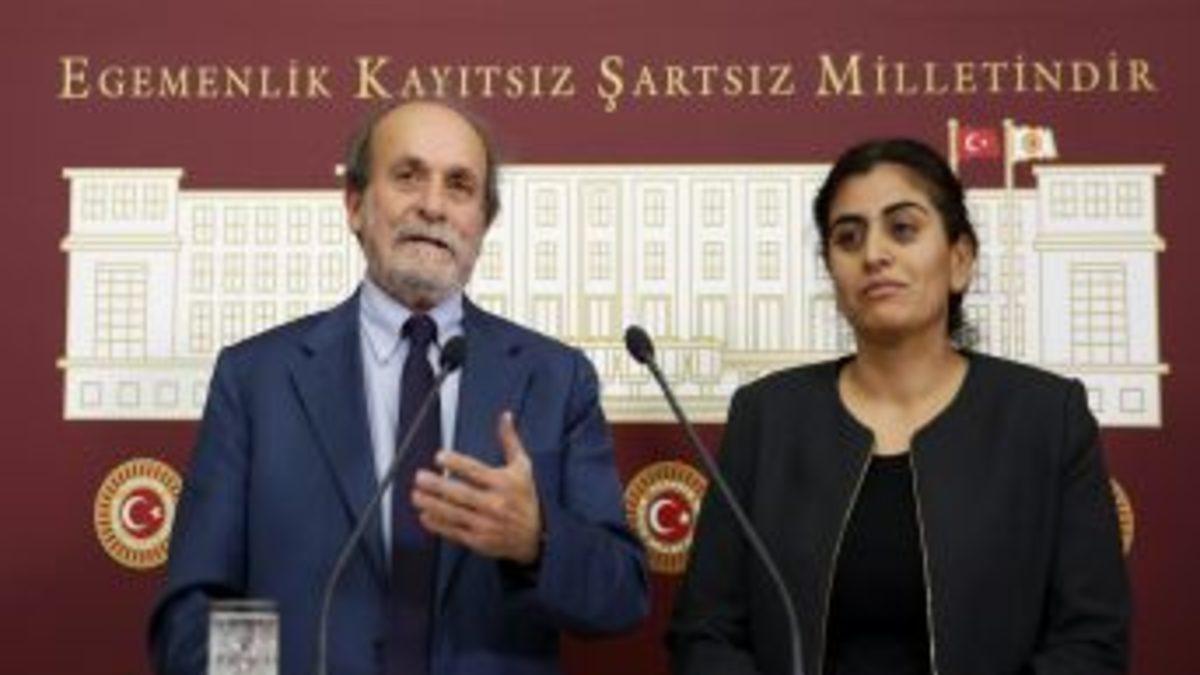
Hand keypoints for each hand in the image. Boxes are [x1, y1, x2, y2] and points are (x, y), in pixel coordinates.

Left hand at [412, 411, 542, 563]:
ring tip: (416, 496)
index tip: (439, 456)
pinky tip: (425, 516)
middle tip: (420, 477)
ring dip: (432, 504)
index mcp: (504, 483)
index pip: (475, 471)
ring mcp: (486, 524)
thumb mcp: (522, 467)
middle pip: (461, 493)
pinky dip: (438, 525)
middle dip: (437, 485)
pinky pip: (454, 531)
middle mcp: (495, 504)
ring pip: (454, 513)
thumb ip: (510, 441)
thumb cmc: (525, 497)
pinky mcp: (479, 540)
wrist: (535, 536)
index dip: (456, 463)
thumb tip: (505, 415)